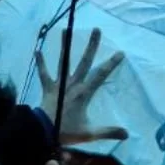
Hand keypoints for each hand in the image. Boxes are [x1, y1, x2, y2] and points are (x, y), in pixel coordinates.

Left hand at [36, 28, 127, 144]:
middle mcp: (73, 84)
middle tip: (96, 29)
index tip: (120, 52)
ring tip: (65, 30)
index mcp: (84, 93)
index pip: (101, 75)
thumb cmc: (67, 131)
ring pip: (63, 62)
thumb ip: (109, 132)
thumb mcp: (90, 133)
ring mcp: (59, 84)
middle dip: (91, 46)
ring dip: (64, 46)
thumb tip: (127, 134)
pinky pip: (43, 73)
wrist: (43, 132)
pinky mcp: (47, 88)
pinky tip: (37, 50)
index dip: (111, 63)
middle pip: (84, 62)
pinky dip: (40, 63)